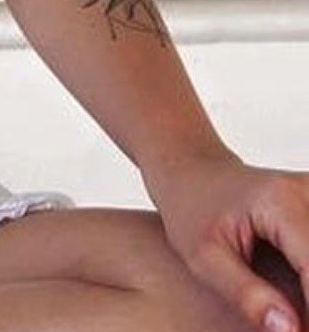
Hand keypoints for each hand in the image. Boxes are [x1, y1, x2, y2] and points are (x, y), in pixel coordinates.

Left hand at [147, 147, 308, 331]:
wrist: (190, 171)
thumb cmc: (190, 209)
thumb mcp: (204, 256)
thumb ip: (246, 294)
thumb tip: (291, 331)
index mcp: (280, 203)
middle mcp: (306, 191)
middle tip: (292, 326)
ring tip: (292, 315)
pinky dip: (308, 275)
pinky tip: (297, 296)